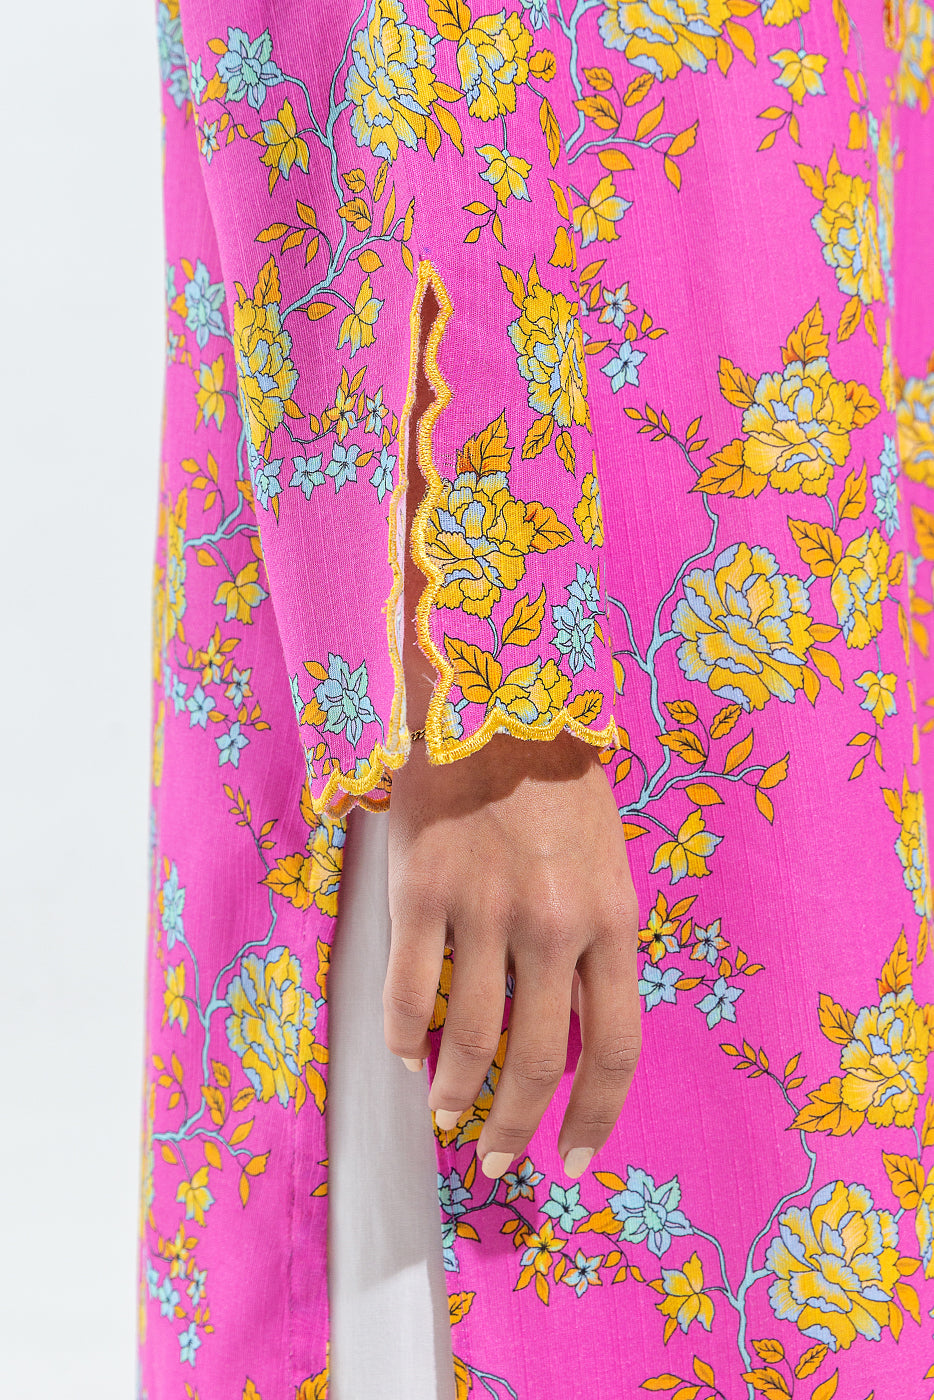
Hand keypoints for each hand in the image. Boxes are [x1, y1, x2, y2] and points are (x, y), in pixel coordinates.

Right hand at [384, 729, 640, 1179]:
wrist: (492, 705)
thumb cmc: (558, 787)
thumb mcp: (607, 864)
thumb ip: (597, 945)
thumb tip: (570, 1036)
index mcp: (613, 920)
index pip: (615, 1046)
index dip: (595, 1116)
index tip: (573, 1158)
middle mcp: (554, 924)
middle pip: (538, 1061)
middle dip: (517, 1128)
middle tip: (498, 1159)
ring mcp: (485, 908)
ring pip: (469, 1040)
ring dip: (455, 1093)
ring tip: (445, 1113)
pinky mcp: (422, 891)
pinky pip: (409, 994)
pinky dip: (404, 1039)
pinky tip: (406, 1054)